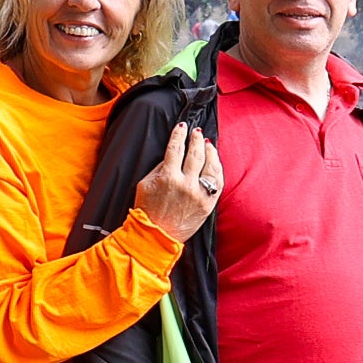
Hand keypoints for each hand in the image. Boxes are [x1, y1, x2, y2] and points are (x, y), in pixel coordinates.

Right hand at [133, 122, 222, 242]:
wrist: (157, 235)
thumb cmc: (148, 209)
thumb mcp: (145, 184)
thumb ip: (159, 168)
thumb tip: (172, 155)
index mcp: (168, 177)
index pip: (176, 148)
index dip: (179, 135)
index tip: (182, 126)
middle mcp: (186, 184)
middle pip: (195, 154)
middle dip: (196, 139)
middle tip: (196, 131)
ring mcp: (200, 194)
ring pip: (210, 166)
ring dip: (210, 152)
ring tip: (208, 144)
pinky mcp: (209, 204)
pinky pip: (218, 182)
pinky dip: (218, 169)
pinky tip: (215, 161)